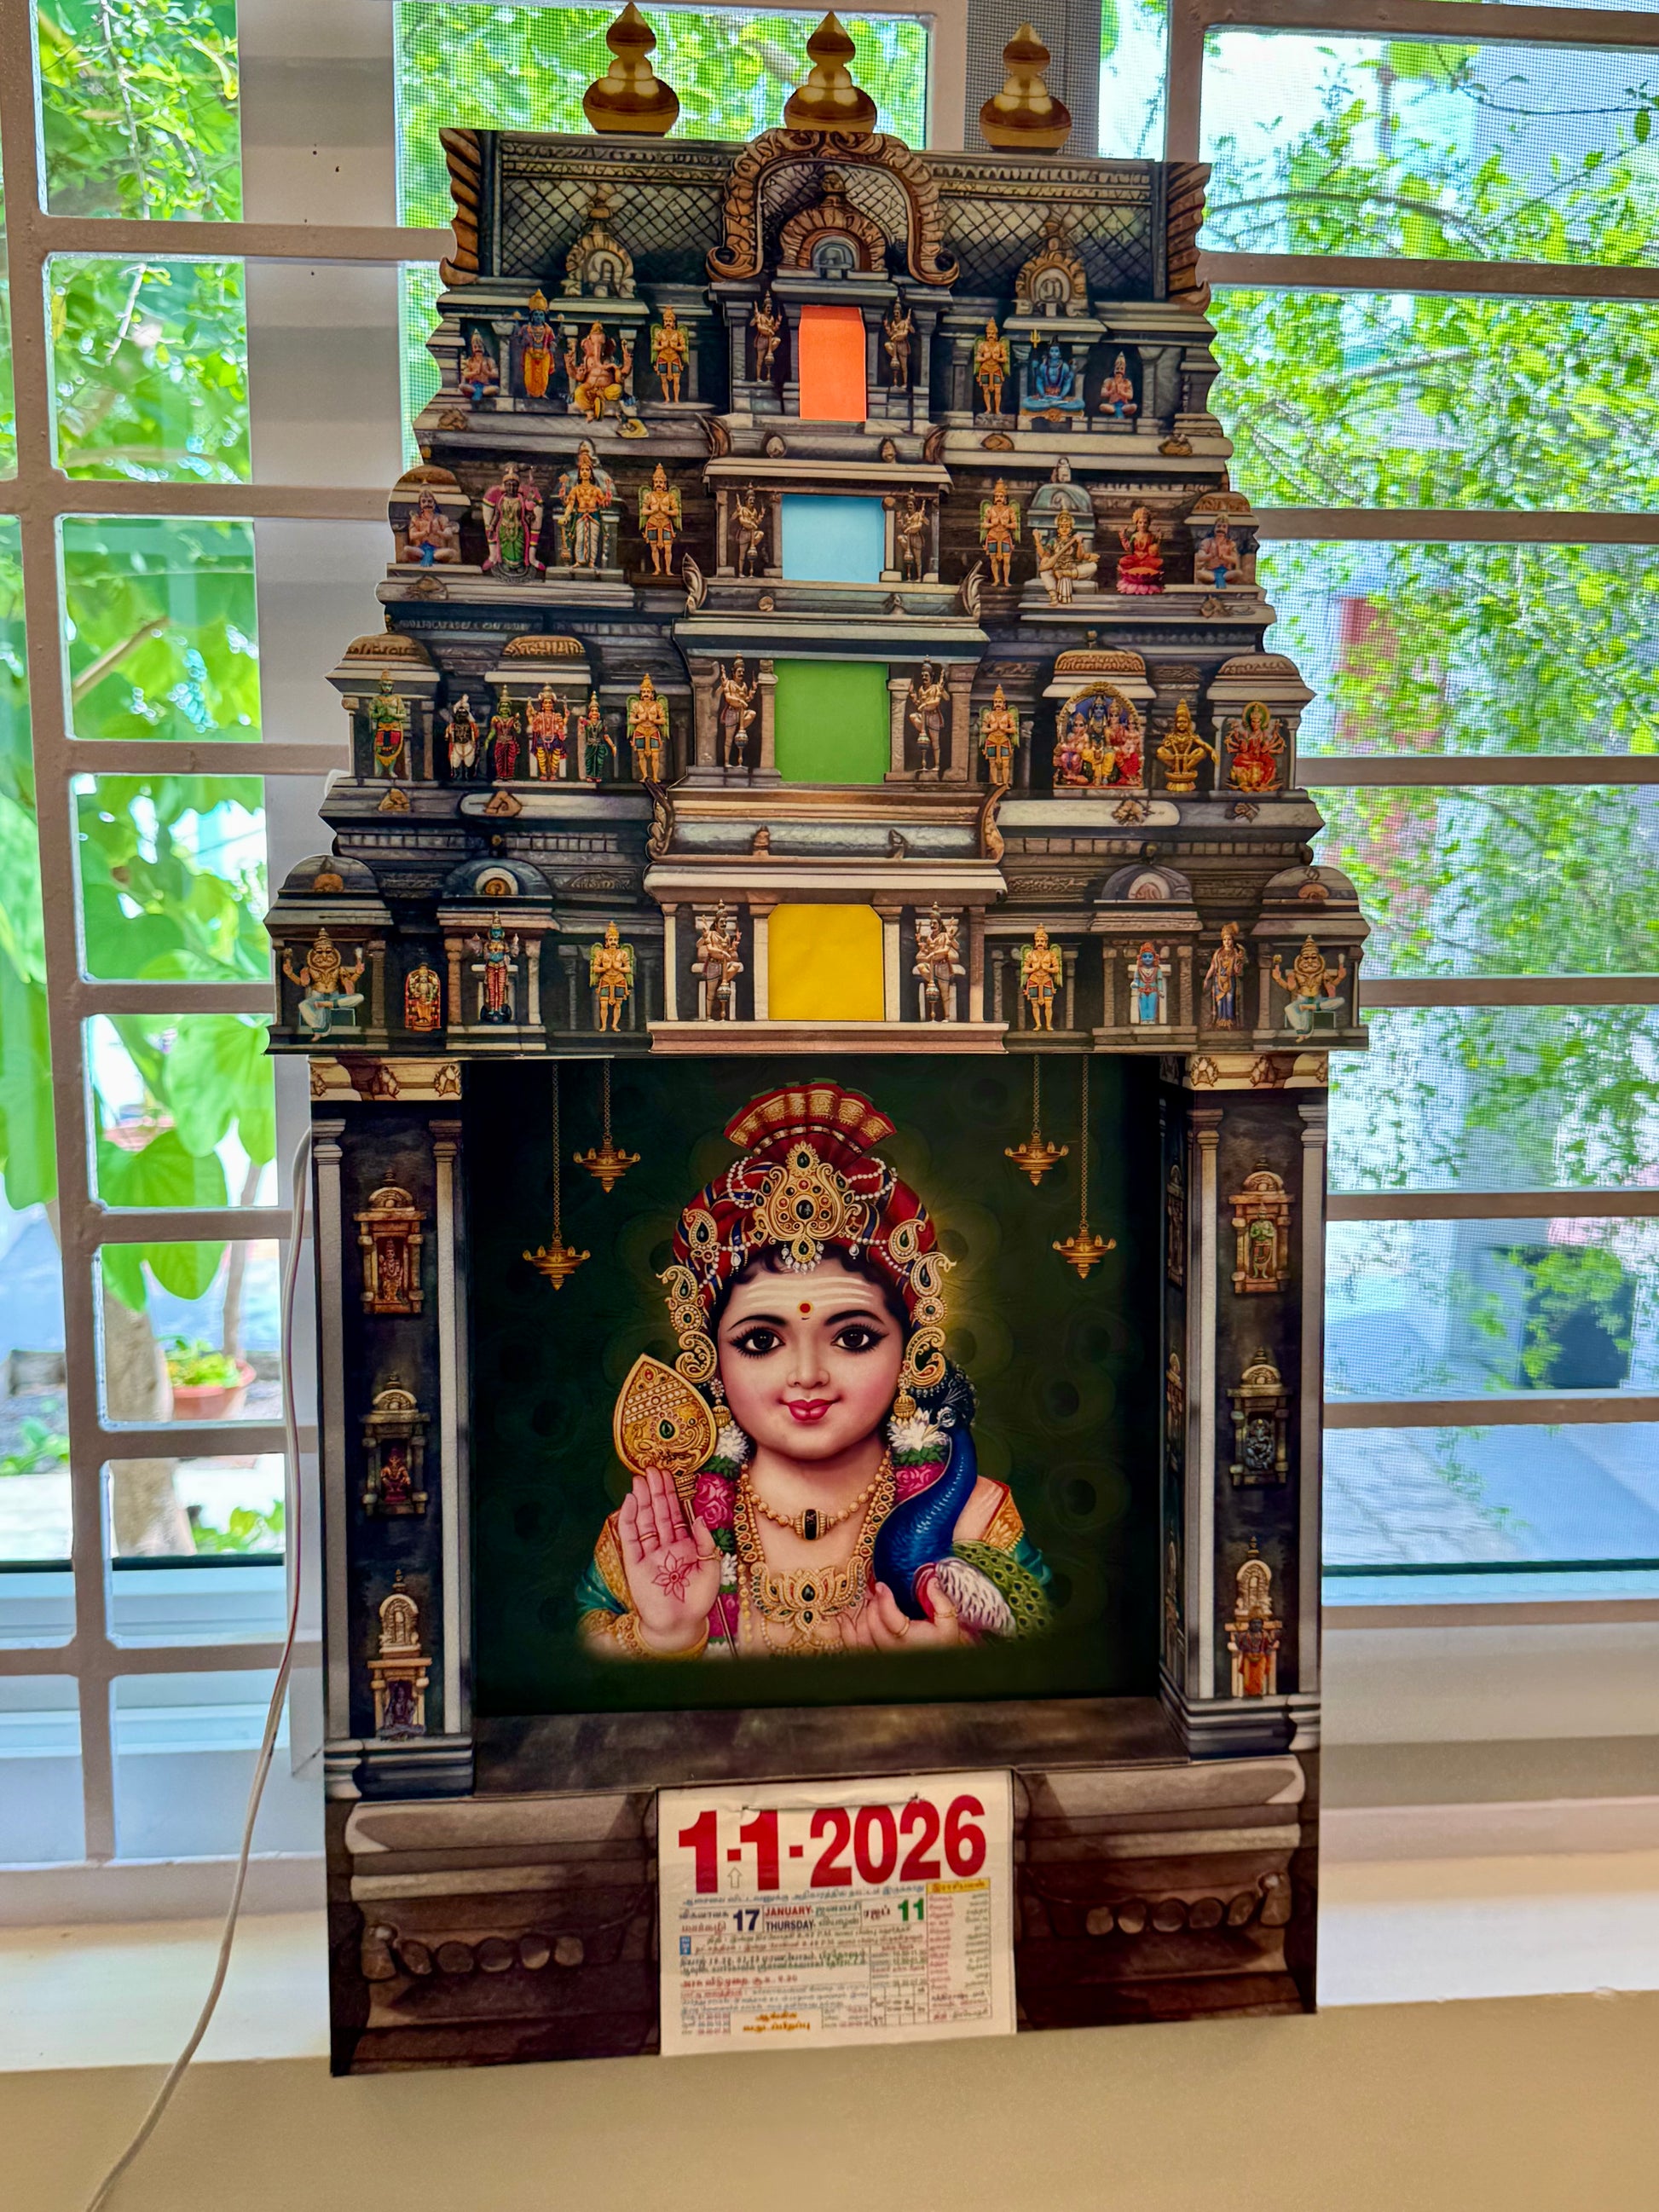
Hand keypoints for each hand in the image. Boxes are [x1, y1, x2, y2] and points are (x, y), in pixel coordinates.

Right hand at [617, 1468, 719, 1652]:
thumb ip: (706, 1543)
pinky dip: (629, 1520)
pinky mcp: (635, 1565)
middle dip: (655, 1491)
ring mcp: (649, 1555)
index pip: (675, 1515)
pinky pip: (631, 1539)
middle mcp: (665, 1547)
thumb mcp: (710, 1568)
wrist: (680, 1625)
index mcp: (684, 1546)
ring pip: (644, 1522)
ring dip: (642, 1500)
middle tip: (651, 1468)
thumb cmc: (697, 1601)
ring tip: (640, 1479)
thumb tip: (699, 1519)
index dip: (671, 1495)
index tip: (668, 1474)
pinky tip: (631, 1502)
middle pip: (658, 1513)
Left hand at [838, 1578, 964, 1653]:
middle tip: (877, 1590)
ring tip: (866, 1599)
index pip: (891, 1619)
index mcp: (910, 1639)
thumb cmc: (944, 1641)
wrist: (940, 1663)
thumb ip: (940, 1600)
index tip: (881, 1585)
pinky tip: (842, 1618)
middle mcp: (894, 1649)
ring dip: (861, 1614)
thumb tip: (931, 1579)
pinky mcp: (876, 1656)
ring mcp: (882, 1654)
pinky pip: (855, 1646)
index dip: (884, 1600)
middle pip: (874, 1623)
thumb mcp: (948, 1621)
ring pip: (862, 1635)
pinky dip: (846, 1632)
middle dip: (874, 1603)